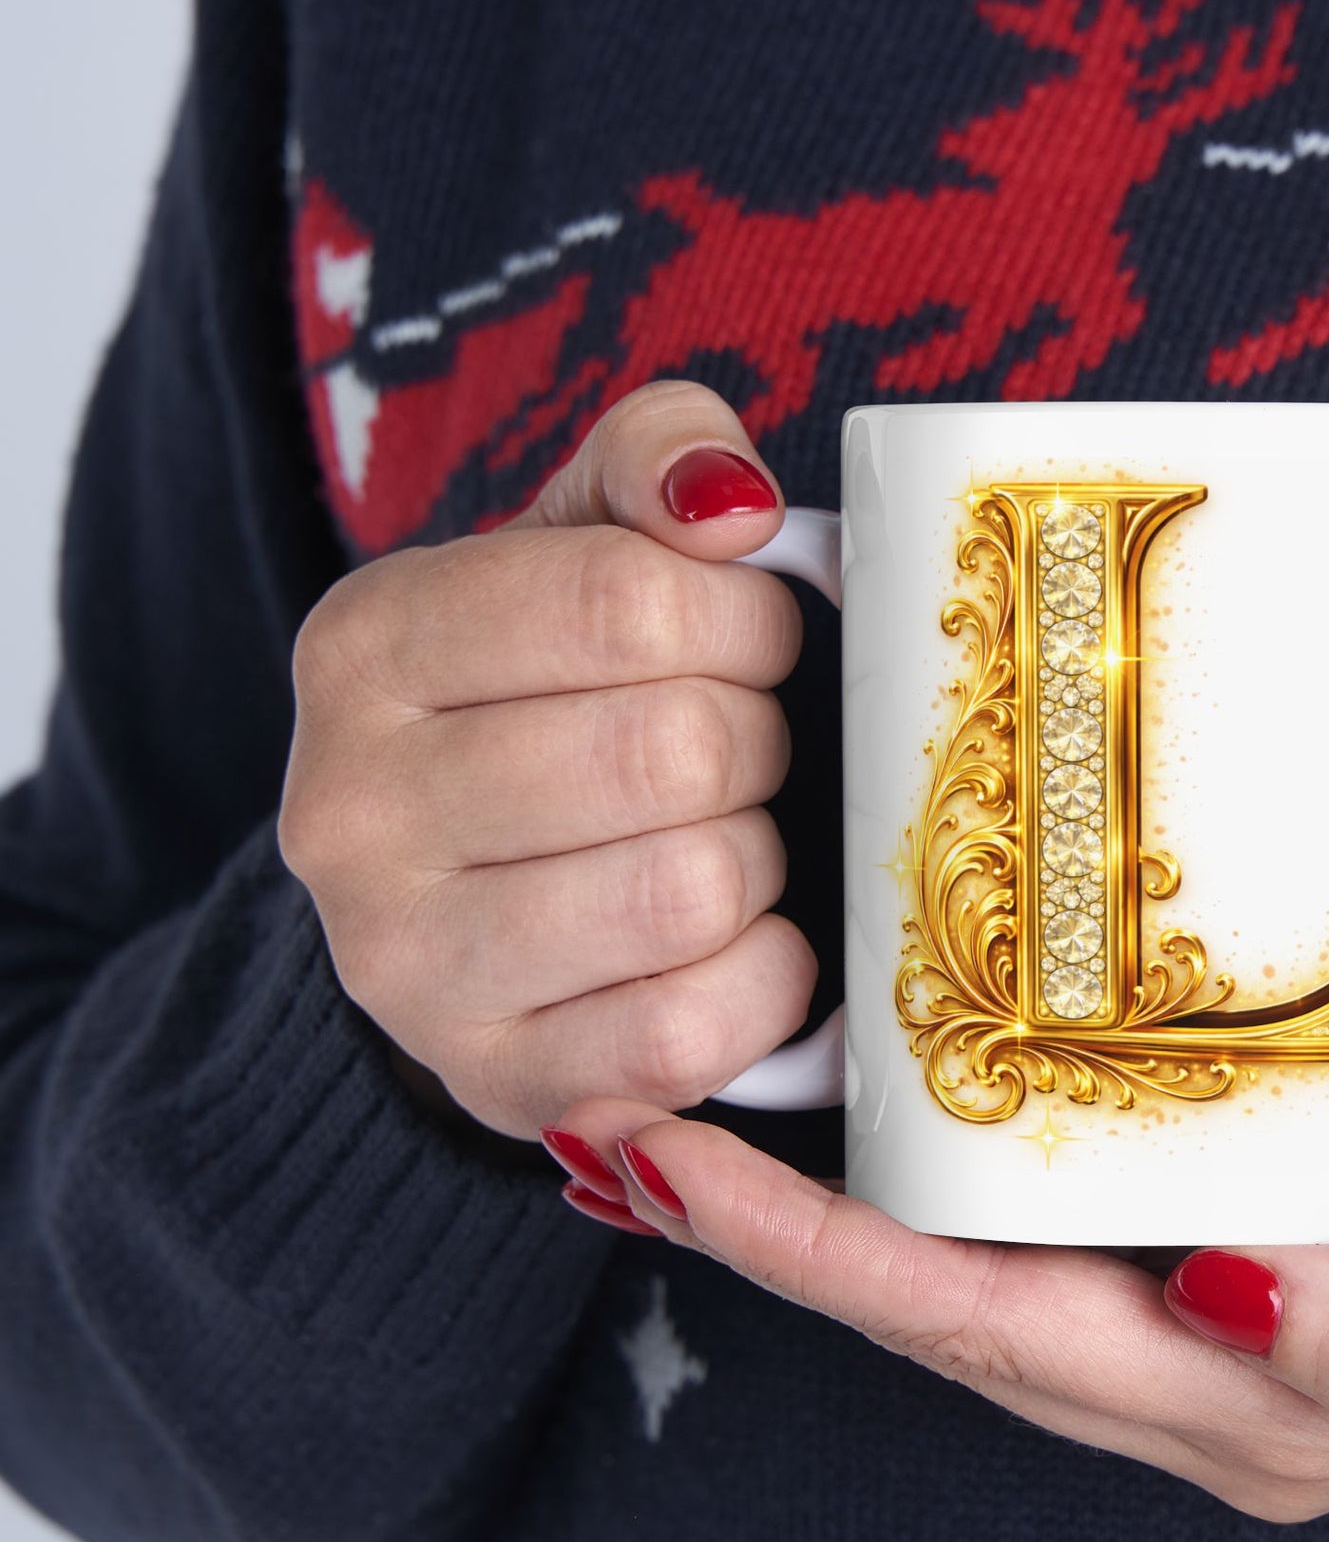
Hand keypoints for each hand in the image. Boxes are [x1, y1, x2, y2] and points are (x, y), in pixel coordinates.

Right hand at [279, 382, 813, 1137]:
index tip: (752, 641)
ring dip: (756, 861)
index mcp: (367, 646)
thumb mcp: (578, 543)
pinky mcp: (497, 1081)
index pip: (628, 601)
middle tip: (738, 752)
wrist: (464, 898)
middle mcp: (352, 811)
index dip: (745, 620)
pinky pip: (693, 1031)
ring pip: (691, 890)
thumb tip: (730, 504)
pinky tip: (736, 944)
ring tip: (722, 841)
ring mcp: (408, 967)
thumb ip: (656, 460)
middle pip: (673, 751)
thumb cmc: (550, 701)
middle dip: (755, 742)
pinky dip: (763, 980)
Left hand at [547, 1057, 1328, 1519]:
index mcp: (1256, 1404)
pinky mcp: (1259, 1213)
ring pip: (985, 1255)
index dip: (813, 1259)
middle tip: (628, 1114)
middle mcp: (1206, 1362)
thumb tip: (1225, 1300)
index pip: (979, 1332)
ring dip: (840, 1196)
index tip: (666, 1163)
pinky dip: (956, 1155)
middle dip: (773, 1229)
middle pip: (941, 1302)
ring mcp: (1223, 1296)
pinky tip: (908, 1088)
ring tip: (714, 1100)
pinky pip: (1064, 1200)